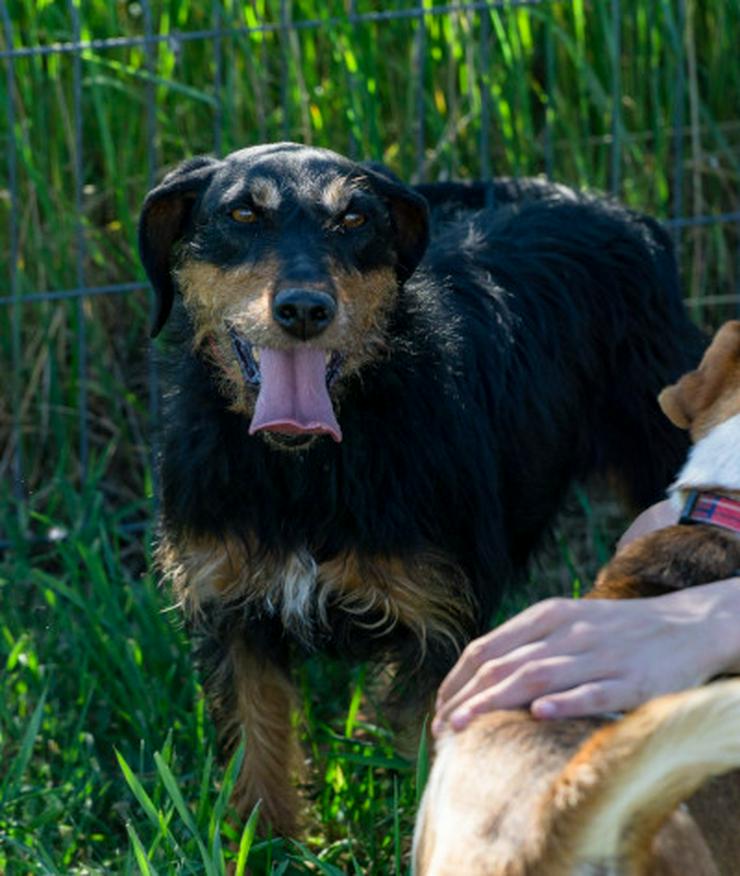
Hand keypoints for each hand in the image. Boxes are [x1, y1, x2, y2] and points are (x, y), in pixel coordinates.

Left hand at [432, 579, 739, 734]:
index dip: (458, 680)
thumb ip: (528, 643)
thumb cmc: (616, 629)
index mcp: (546, 616)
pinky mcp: (633, 680)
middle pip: (504, 665)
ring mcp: (599, 655)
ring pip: (538, 677)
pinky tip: (538, 714)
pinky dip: (566, 701)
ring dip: (496, 702)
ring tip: (466, 726)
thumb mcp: (567, 621)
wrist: (687, 624)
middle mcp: (567, 632)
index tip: (439, 710)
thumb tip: (480, 674)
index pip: (487, 648)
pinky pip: (594, 691)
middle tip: (441, 730)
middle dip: (467, 699)